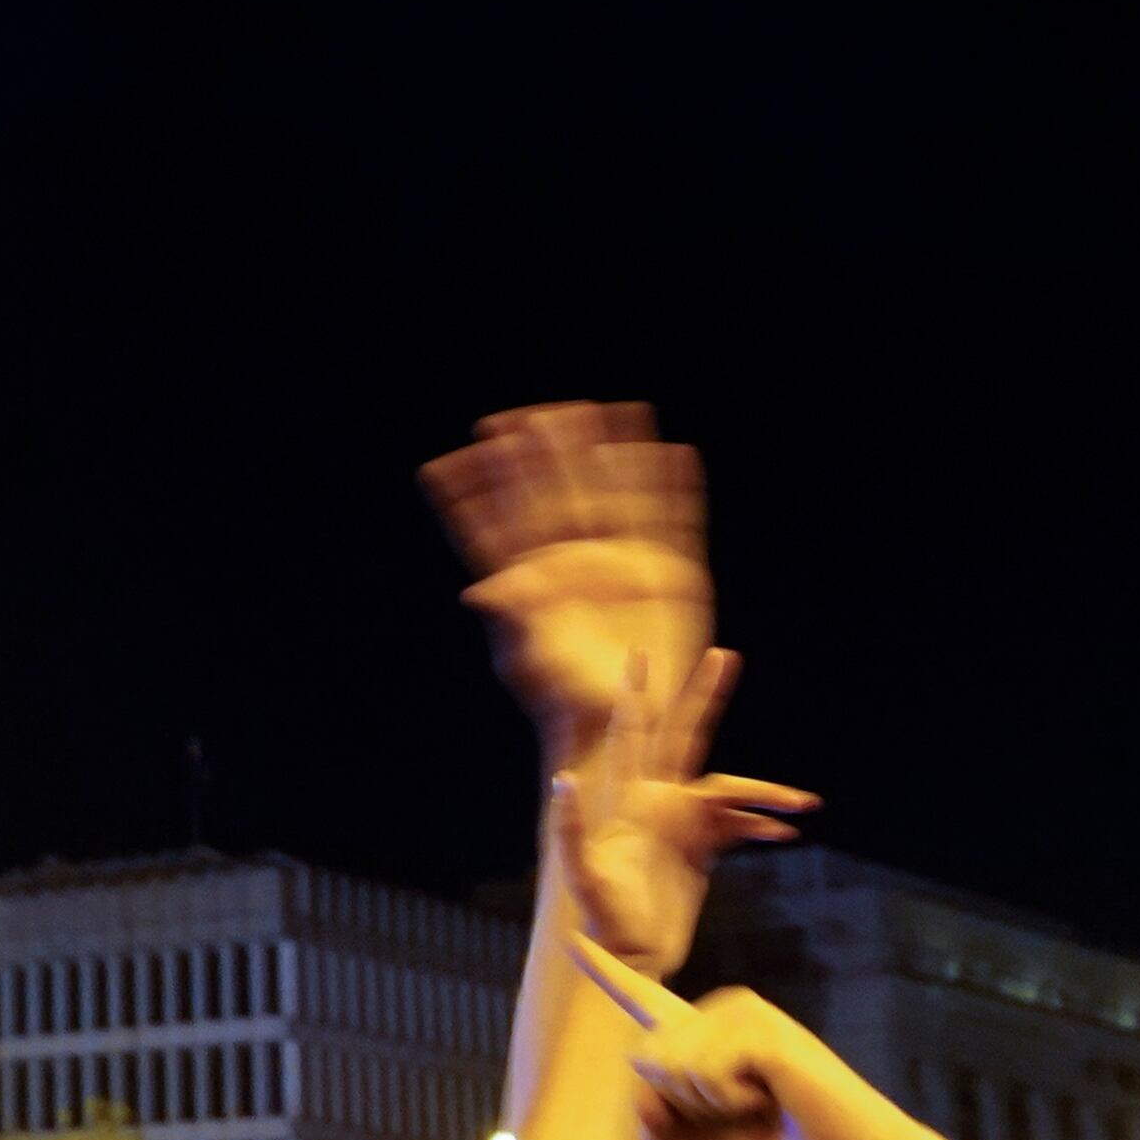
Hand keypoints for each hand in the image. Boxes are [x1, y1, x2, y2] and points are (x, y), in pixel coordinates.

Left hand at [424, 403, 712, 767]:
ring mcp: (624, 566)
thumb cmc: (570, 701)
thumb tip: (485, 589)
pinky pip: (674, 522)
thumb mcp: (537, 660)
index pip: (501, 524)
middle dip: (544, 456)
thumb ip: (518, 619)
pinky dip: (675, 490)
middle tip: (528, 414)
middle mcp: (577, 565)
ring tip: (605, 411)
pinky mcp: (670, 577)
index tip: (464, 450)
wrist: (623, 728)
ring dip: (610, 456)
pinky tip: (674, 453)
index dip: (482, 489)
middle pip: (558, 497)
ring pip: (616, 497)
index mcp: (535, 582)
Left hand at [552, 647, 816, 972]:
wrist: (631, 954)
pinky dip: (762, 824)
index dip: (637, 696)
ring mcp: (681, 822)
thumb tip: (564, 781)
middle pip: (685, 737)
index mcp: (629, 800)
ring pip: (728, 789)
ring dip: (765, 794)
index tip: (640, 655)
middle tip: (726, 656)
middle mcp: (656, 802)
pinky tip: (787, 833)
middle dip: (703, 697)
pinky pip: (737, 823)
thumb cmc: (604, 917)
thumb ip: (572, 829)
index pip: (633, 735)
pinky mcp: (701, 847)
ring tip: (805, 804)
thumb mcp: (583, 875)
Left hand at [564, 935, 903, 1139]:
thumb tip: (641, 1075)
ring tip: (761, 1101)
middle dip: (684, 1105)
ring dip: (710, 1104)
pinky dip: (730, 1099)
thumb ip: (654, 1126)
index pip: (641, 1001)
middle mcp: (716, 1016)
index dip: (605, 971)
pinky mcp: (762, 1026)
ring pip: (670, 1063)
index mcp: (696, 1039)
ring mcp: (742, 1014)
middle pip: (644, 1058)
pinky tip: (771, 1095)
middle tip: (744, 1111)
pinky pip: (705, 1070)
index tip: (573, 938)